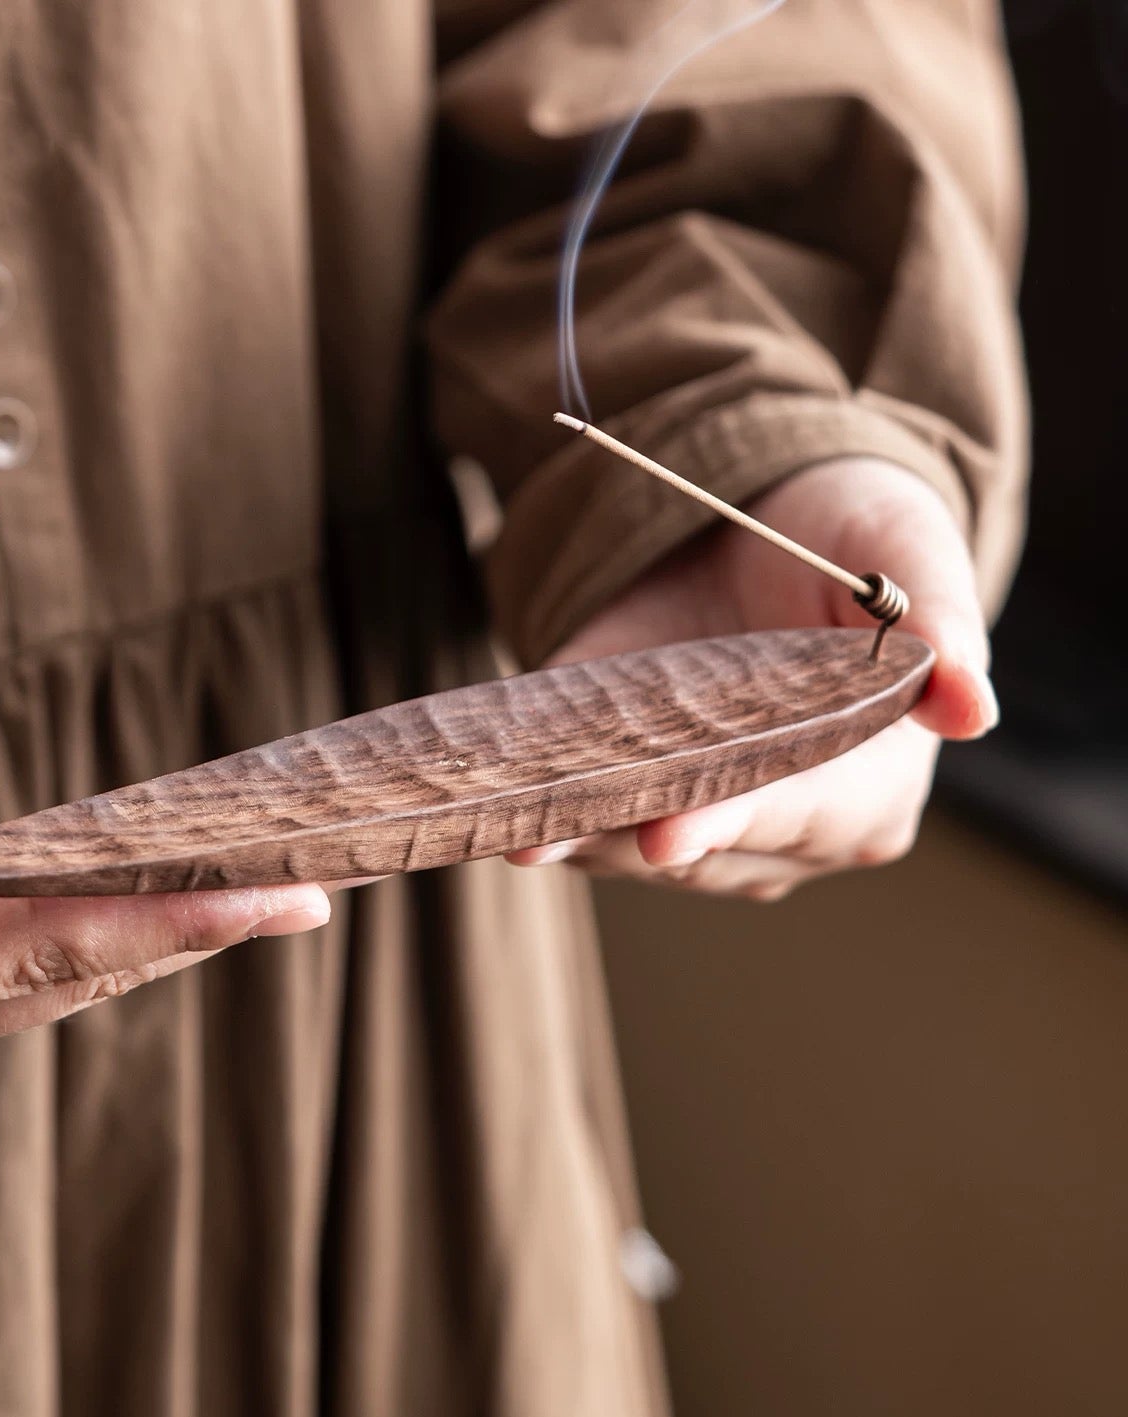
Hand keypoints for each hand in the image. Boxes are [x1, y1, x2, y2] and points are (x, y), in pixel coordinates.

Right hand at [0, 766, 330, 1094]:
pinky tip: (111, 916)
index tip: (291, 897)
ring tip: (238, 902)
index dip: (175, 926)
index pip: (45, 954)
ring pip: (32, 994)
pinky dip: (68, 948)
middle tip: (306, 891)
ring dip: (139, 948)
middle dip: (189, 940)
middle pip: (62, 983)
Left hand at [506, 457, 998, 900]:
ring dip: (568, 834)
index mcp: (865, 792)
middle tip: (553, 830)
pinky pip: (572, 814)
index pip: (793, 816)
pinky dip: (535, 810)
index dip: (729, 821)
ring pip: (622, 847)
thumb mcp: (907, 550)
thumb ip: (940, 628)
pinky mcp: (618, 788)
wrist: (763, 520)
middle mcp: (776, 829)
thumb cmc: (852, 534)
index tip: (667, 834)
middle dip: (626, 835)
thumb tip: (973, 708)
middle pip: (695, 847)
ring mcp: (690, 819)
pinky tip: (494, 807)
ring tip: (511, 821)